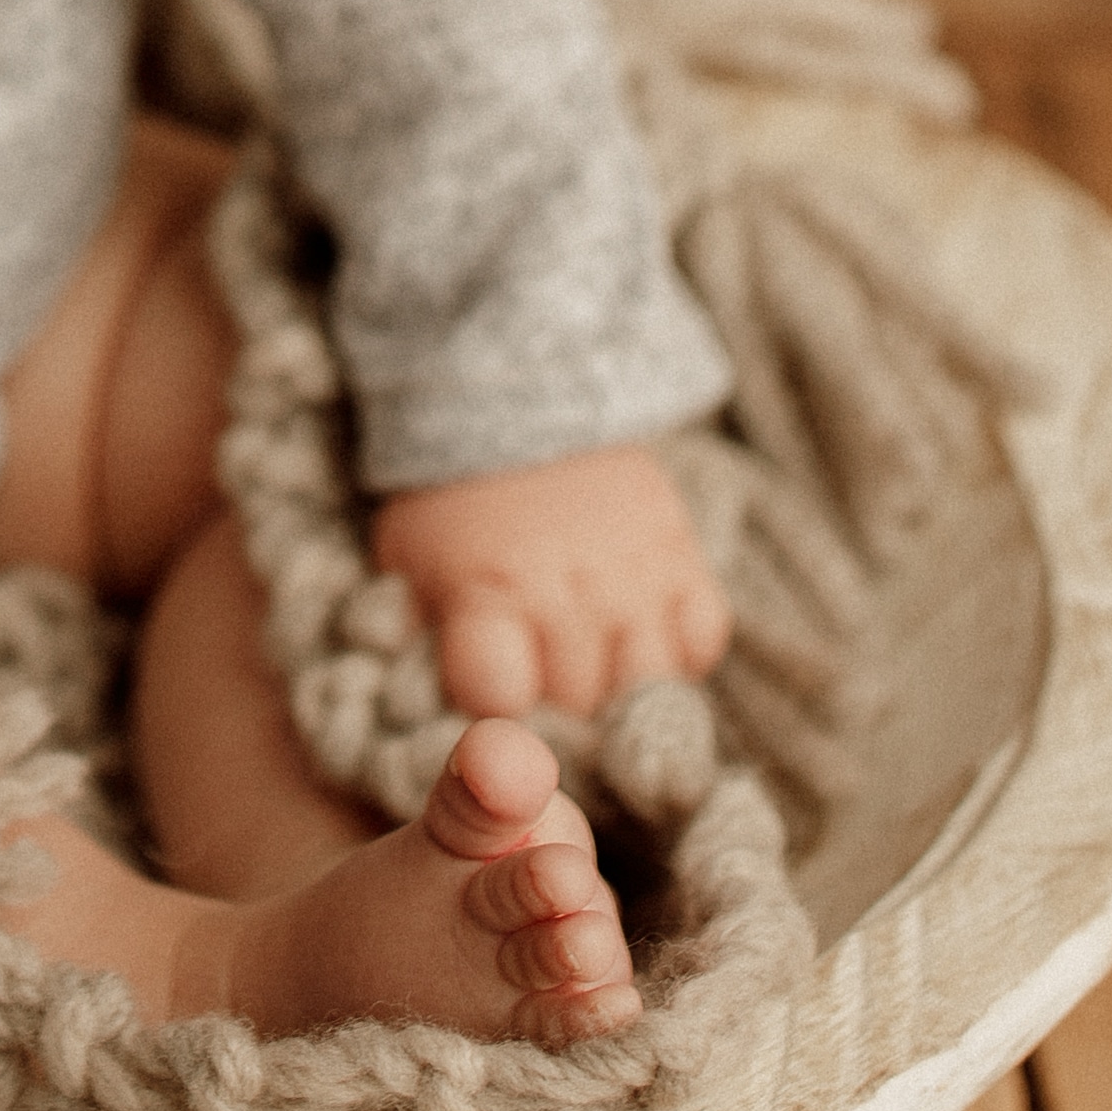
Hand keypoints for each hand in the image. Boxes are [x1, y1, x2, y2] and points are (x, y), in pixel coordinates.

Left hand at [369, 442, 728, 719]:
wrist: (520, 395)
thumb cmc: (454, 499)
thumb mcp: (408, 560)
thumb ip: (412, 634)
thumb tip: (415, 708)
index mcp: (487, 594)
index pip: (499, 702)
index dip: (491, 715)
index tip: (488, 705)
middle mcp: (568, 593)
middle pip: (578, 707)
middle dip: (554, 713)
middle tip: (536, 689)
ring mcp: (634, 578)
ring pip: (649, 690)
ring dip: (618, 695)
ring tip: (589, 675)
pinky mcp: (683, 556)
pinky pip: (703, 640)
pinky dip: (678, 655)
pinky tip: (639, 640)